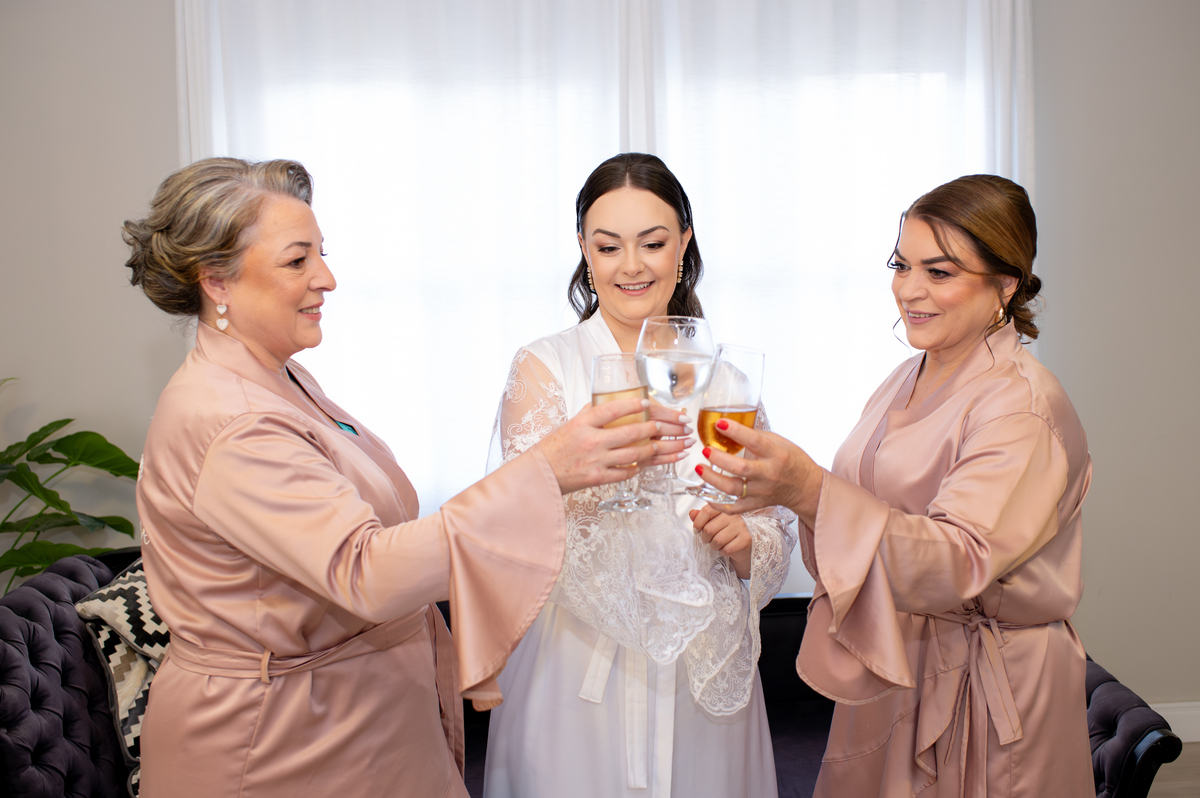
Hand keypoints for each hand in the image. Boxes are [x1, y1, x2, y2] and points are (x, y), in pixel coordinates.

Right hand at [539, 397, 690, 493]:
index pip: (613, 409)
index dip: (633, 405)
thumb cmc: (555, 446)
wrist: (539, 474)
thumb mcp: (571, 423)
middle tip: (671, 426)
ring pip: (633, 454)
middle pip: (631, 433)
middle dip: (656, 429)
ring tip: (669, 447)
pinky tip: (648, 464)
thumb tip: (616, 401)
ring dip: (656, 450)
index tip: (648, 403)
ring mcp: (595, 461)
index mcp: (583, 423)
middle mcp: (590, 441)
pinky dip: (637, 468)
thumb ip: (593, 413)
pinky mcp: (597, 479)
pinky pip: (624, 472)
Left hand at [689, 506, 751, 578]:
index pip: (707, 510)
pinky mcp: (746, 540)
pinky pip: (727, 549)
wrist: (745, 546)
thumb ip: (702, 517)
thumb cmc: (728, 533)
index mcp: (726, 508)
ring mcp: (742, 527)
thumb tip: (691, 513)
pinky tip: (726, 549)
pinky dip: (723, 552)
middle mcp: (735, 516)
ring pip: (717, 540)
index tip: (697, 530)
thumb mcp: (714, 523)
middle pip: (709, 528)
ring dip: (714, 546)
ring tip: (717, 545)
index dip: (698, 522)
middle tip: (708, 540)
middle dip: (705, 538)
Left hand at [692, 419, 822, 526]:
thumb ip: (756, 436)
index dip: (736, 431)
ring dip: (712, 479)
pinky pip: (732, 507)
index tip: (720, 423)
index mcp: (776, 454)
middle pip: (740, 468)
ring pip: (733, 489)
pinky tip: (705, 490)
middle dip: (719, 458)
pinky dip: (716, 502)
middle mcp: (768, 474)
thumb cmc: (791, 460)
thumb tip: (729, 427)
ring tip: (700, 467)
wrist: (804, 486)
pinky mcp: (755, 504)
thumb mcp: (779, 442)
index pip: (755, 441)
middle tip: (706, 449)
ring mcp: (761, 492)